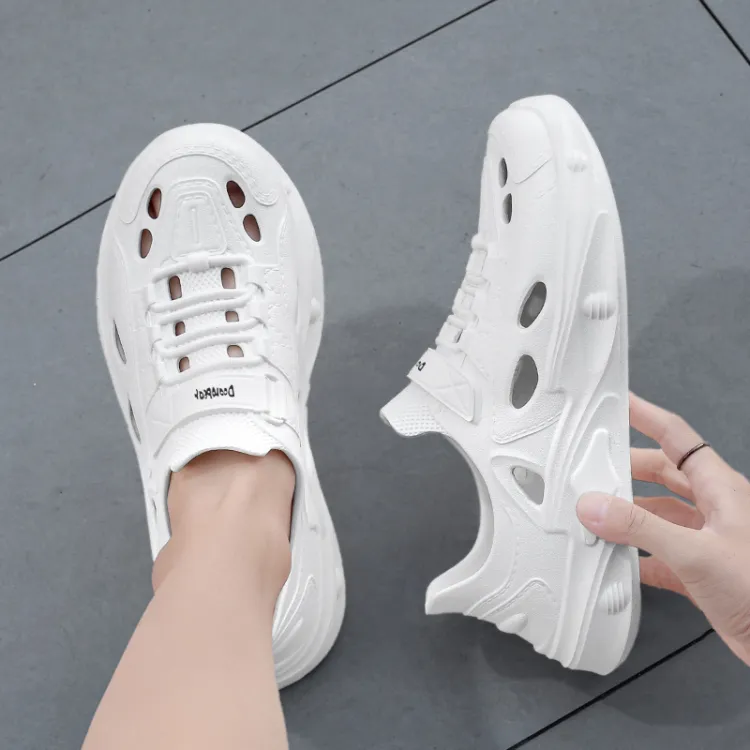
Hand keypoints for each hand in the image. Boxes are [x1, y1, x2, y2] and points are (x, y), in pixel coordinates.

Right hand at [577, 392, 749, 665]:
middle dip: (627, 468)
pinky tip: (619, 563)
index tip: (619, 402)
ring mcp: (708, 542)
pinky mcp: (703, 575)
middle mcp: (714, 511)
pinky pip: (661, 556)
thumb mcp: (698, 553)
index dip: (647, 416)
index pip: (677, 437)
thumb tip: (594, 506)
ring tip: (596, 515)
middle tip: (593, 465)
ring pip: (659, 515)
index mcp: (720, 490)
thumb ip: (641, 528)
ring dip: (629, 516)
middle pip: (662, 474)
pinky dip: (637, 557)